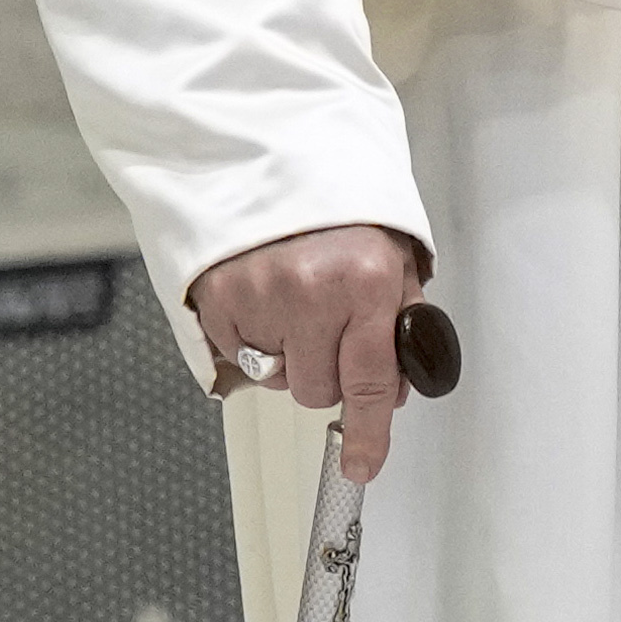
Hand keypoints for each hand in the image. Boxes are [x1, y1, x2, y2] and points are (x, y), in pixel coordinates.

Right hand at [190, 225, 429, 481]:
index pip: (371, 381)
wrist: (271, 157)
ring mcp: (259, 298)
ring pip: (279, 379)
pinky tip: (266, 300)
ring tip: (296, 304)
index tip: (363, 464)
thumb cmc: (341, 205)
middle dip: (329, 374)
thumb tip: (402, 384)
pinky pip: (240, 357)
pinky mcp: (217, 301)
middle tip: (331, 328)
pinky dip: (253, 341)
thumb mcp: (394, 250)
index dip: (368, 432)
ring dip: (290, 358)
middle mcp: (313, 293)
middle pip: (319, 390)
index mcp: (367, 280)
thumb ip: (403, 316)